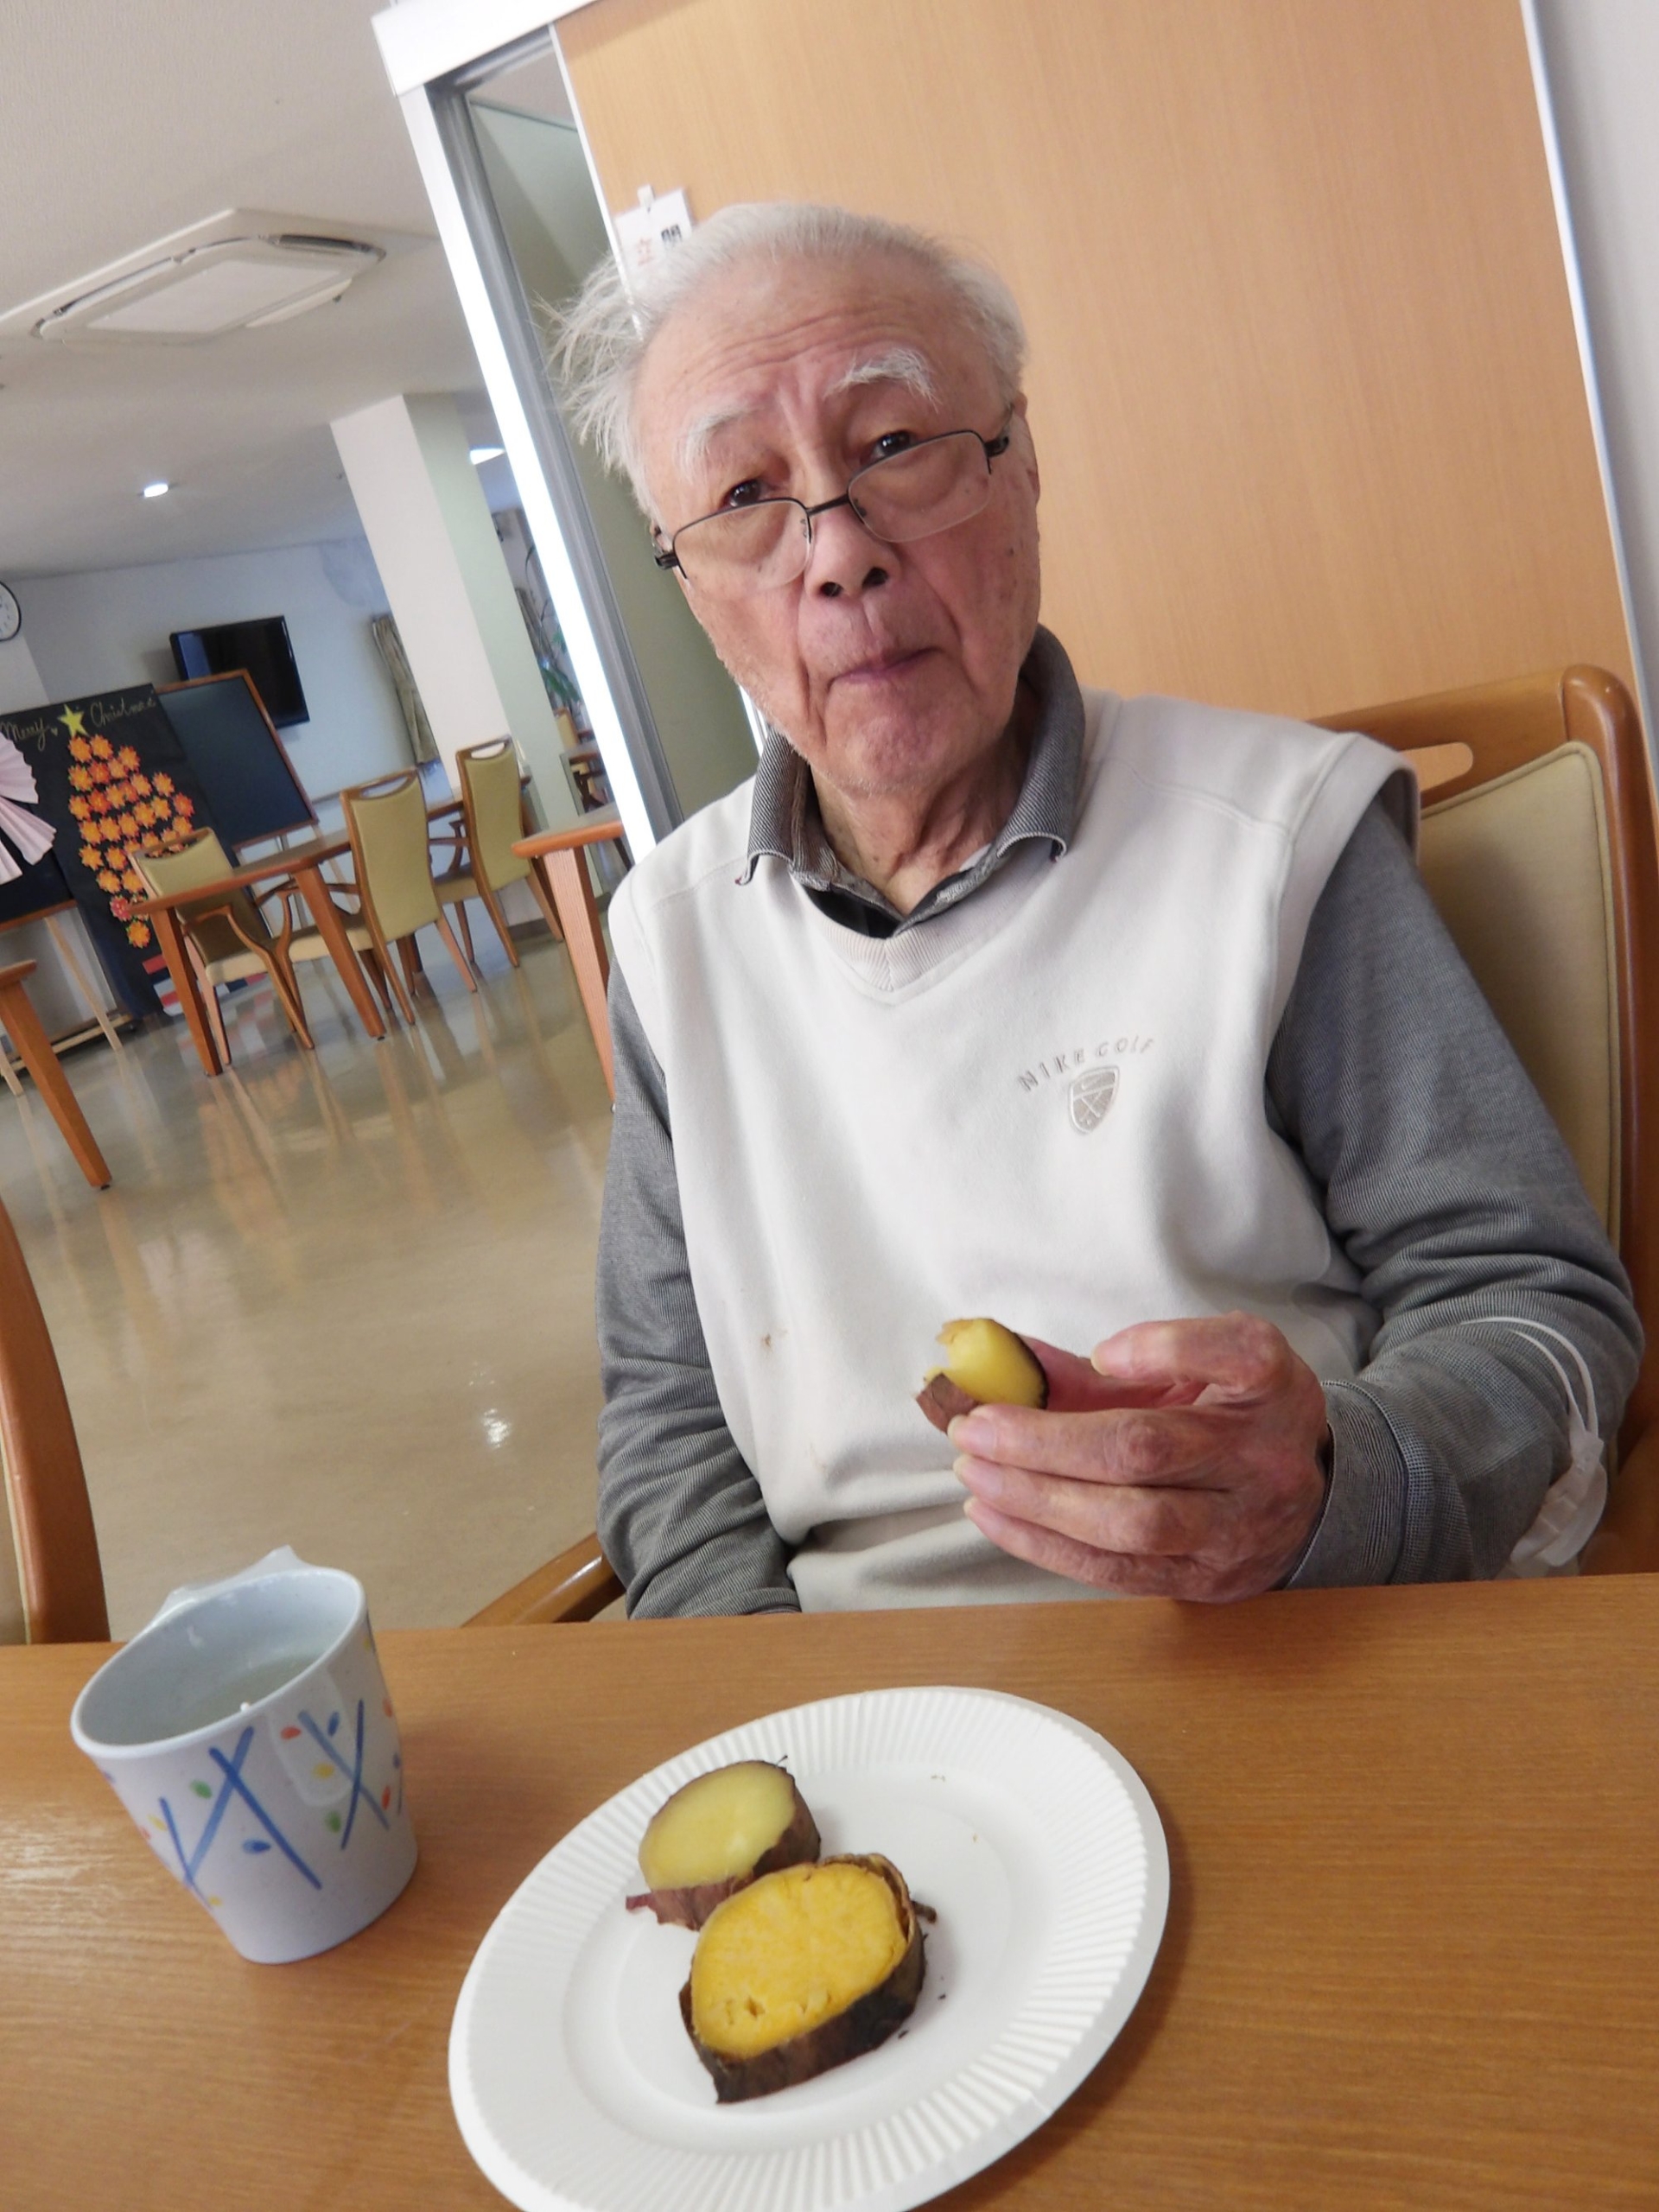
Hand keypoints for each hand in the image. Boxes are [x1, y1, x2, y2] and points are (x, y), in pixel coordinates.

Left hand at [950, 1312, 1330, 1600]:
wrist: (1308, 1504)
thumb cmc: (1234, 1416)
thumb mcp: (1201, 1368)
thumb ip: (1117, 1360)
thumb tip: (1003, 1357)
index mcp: (1269, 1384)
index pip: (1238, 1354)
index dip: (1164, 1349)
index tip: (1104, 1352)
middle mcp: (1262, 1457)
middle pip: (1148, 1450)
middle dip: (1047, 1441)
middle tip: (976, 1427)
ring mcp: (1236, 1529)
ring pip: (1131, 1523)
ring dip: (1036, 1499)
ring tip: (975, 1473)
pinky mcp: (1205, 1580)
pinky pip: (1115, 1570)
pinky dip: (1044, 1544)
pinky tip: (993, 1515)